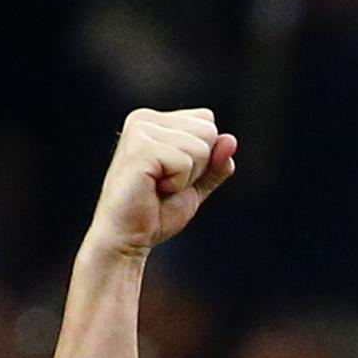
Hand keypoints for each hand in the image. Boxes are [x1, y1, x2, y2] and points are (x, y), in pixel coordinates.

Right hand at [84, 108, 236, 265]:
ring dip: (187, 177)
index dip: (204, 157)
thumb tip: (230, 140)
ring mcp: (140, 130)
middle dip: (198, 166)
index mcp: (156, 121)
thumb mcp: (196, 186)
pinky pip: (185, 162)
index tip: (175, 176)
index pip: (207, 122)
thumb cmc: (155, 213)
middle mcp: (144, 119)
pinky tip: (154, 189)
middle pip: (208, 131)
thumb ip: (215, 164)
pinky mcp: (140, 148)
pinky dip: (178, 184)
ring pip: (200, 147)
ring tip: (159, 187)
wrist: (127, 238)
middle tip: (166, 184)